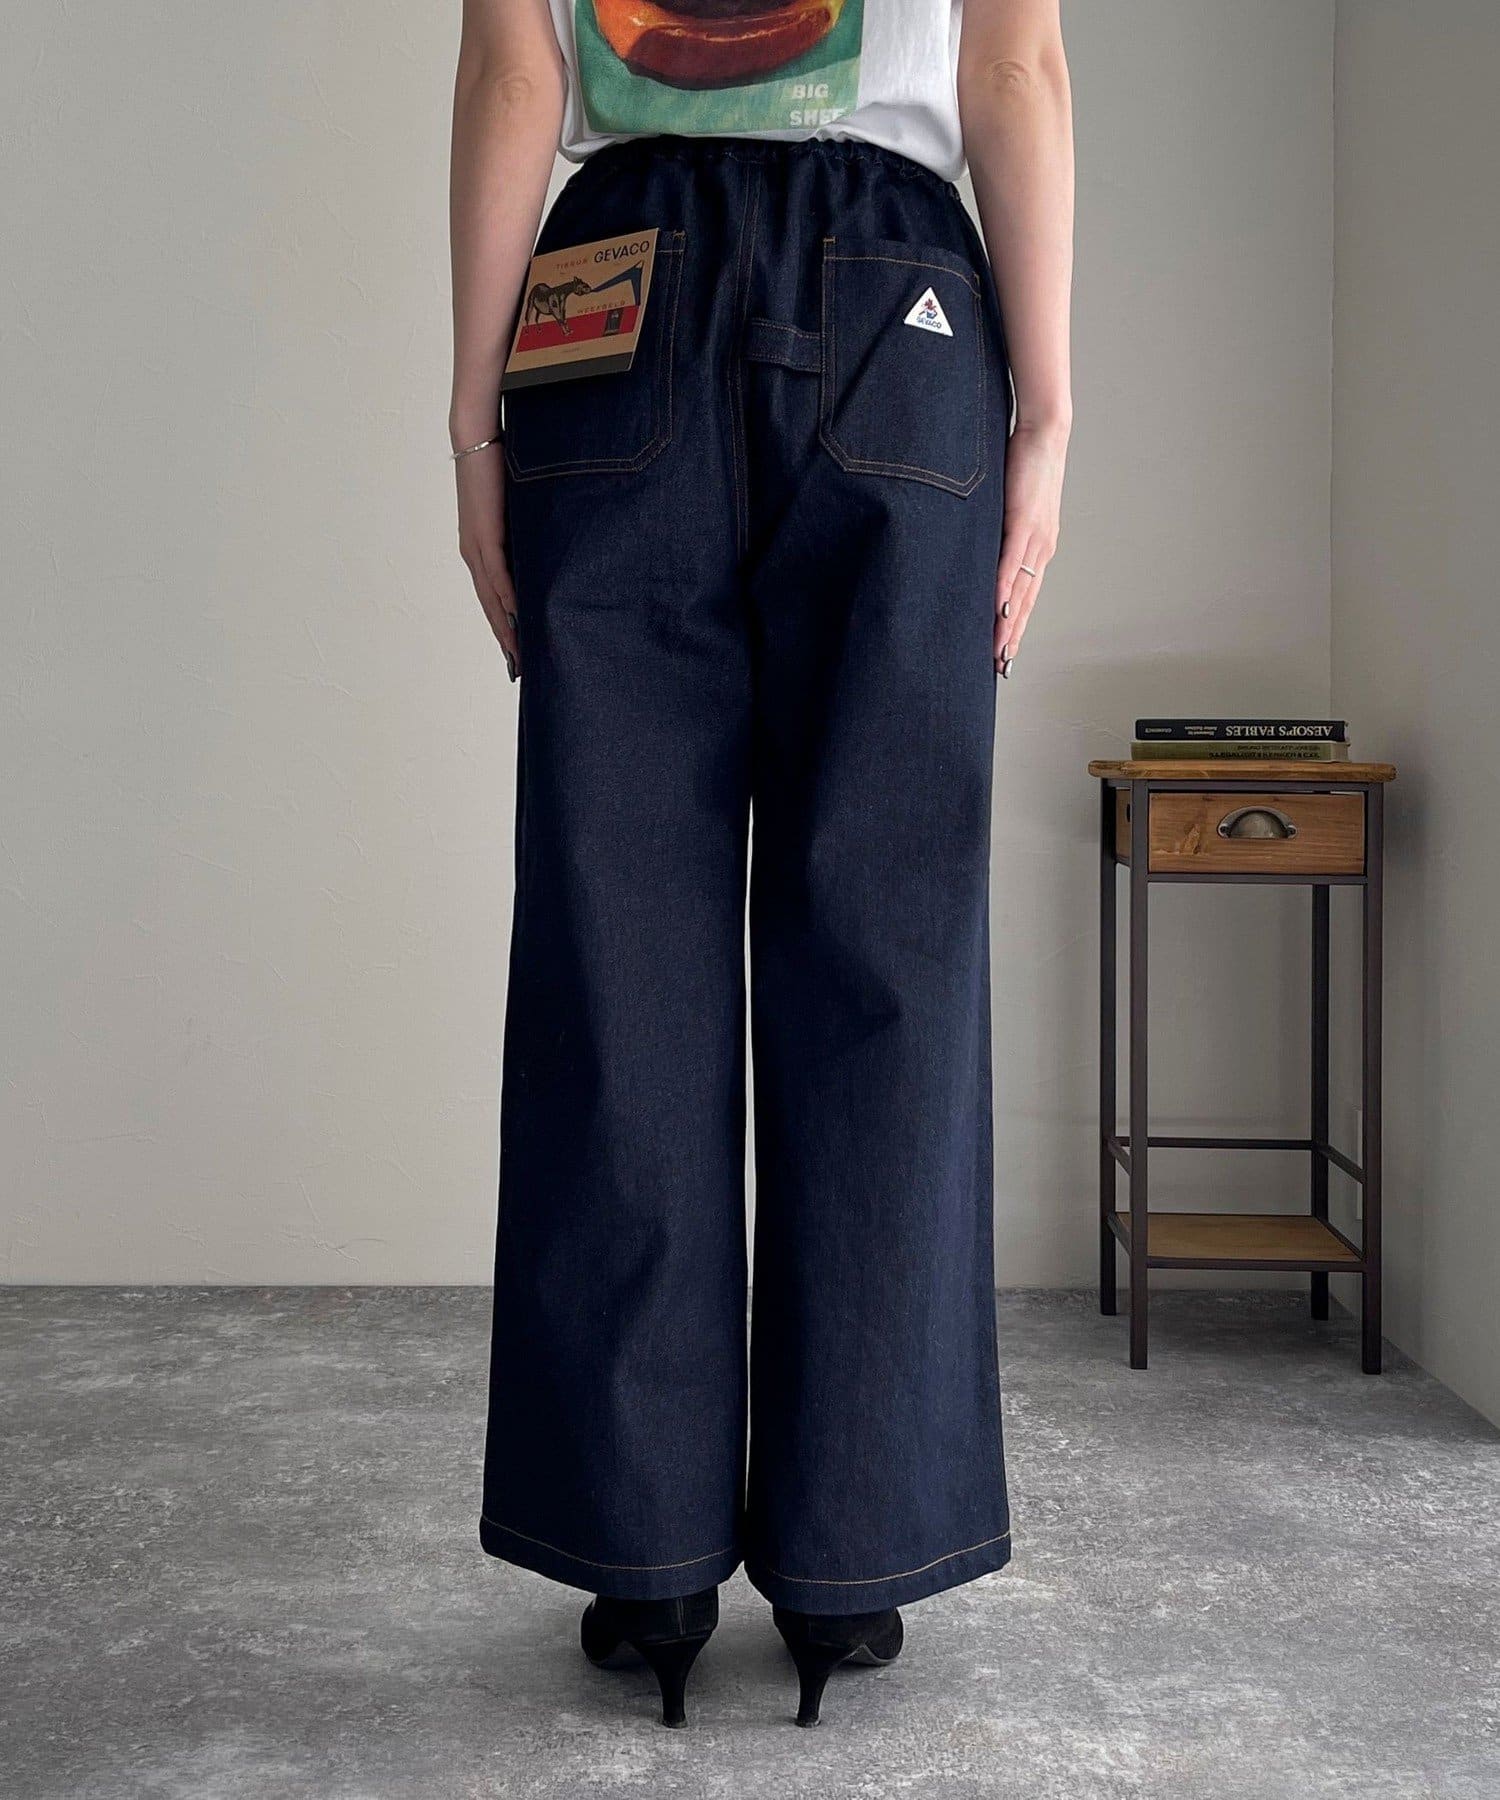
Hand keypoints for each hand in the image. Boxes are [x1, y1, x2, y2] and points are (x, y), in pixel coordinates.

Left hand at [455, 442, 520, 679]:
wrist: (477, 439)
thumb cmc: (498, 468)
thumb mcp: (514, 509)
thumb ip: (523, 534)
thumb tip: (544, 551)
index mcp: (478, 548)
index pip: (491, 596)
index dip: (503, 625)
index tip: (517, 650)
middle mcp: (472, 553)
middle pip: (489, 606)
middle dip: (504, 637)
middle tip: (518, 666)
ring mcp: (476, 547)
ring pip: (491, 598)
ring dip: (505, 627)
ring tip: (519, 652)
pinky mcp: (484, 535)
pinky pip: (497, 576)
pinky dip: (507, 599)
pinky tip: (518, 617)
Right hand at [994, 419, 1067, 676]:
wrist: (1044, 432)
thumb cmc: (1025, 466)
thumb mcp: (1010, 507)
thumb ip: (1001, 533)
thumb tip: (982, 554)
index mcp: (1040, 548)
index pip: (1026, 597)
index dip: (1016, 628)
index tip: (1004, 655)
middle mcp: (1042, 549)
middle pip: (1026, 604)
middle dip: (1013, 638)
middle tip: (1001, 668)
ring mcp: (1035, 538)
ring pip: (1020, 590)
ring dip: (1008, 623)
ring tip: (998, 650)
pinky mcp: (1024, 521)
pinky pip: (1011, 562)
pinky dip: (1004, 588)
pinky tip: (997, 609)